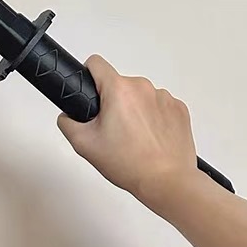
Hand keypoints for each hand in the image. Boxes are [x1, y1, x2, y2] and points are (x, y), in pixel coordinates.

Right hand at [57, 55, 196, 205]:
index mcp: (119, 89)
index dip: (89, 75)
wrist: (168, 183)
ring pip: (140, 95)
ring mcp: (164, 97)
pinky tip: (152, 137)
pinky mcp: (179, 109)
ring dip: (135, 109)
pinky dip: (154, 117)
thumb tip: (67, 115)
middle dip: (113, 102)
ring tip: (135, 137)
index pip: (96, 62)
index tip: (92, 91)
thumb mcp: (84, 145)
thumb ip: (67, 123)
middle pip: (119, 84)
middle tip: (114, 129)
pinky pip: (159, 105)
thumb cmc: (131, 165)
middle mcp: (142, 87)